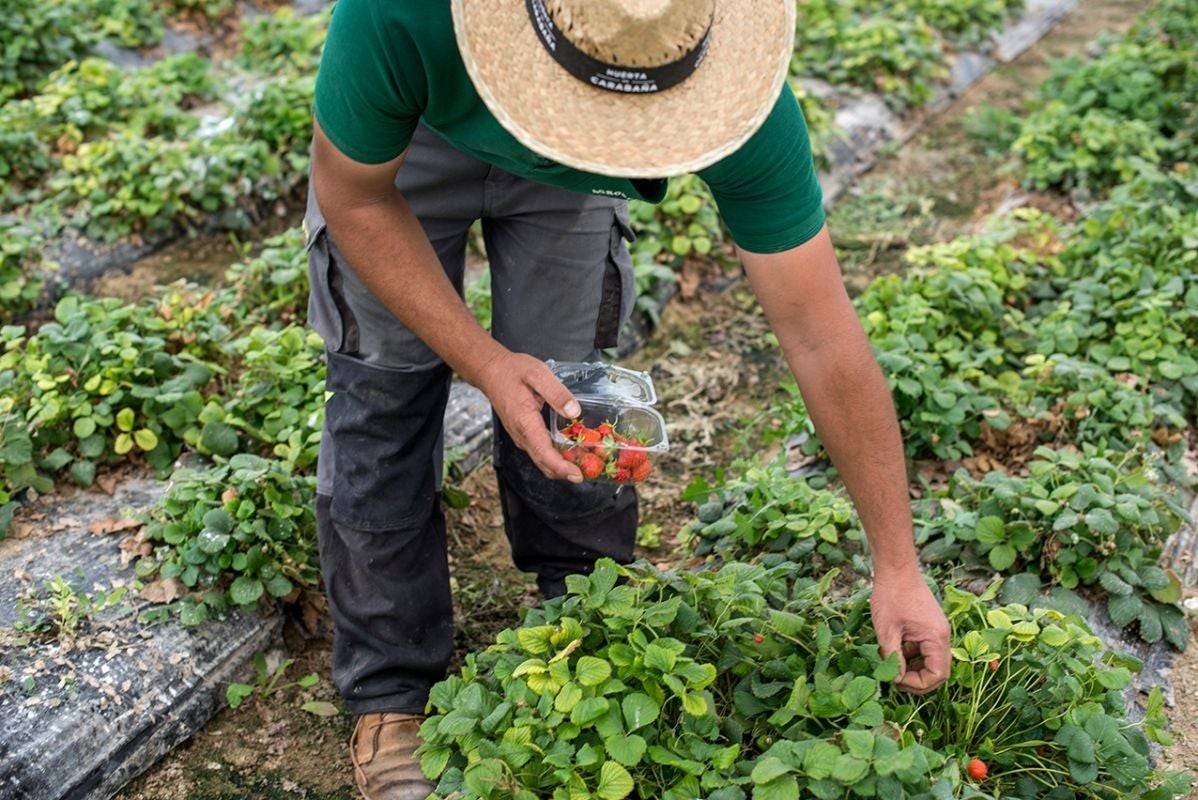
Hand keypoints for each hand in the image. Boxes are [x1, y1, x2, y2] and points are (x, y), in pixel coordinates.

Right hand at [476, 350, 583, 482]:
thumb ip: (557, 393)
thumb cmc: (513, 371)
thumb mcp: (538, 374)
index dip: (561, 467)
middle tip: (588, 472)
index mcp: (525, 422)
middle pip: (543, 463)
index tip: (577, 475)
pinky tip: (569, 451)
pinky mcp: (522, 434)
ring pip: (541, 460)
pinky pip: (539, 452)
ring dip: (560, 466)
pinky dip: (554, 457)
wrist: (491, 371)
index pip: (543, 453)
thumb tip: (574, 411)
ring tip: (583, 464)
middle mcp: (521, 434)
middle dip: (565, 472)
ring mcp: (520, 436)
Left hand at [870, 567, 950, 693]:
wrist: (896, 569)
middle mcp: (942, 636)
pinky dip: (911, 654)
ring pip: (930, 660)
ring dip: (912, 666)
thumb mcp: (887, 631)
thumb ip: (893, 659)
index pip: (937, 675)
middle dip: (916, 679)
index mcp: (936, 638)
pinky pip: (924, 648)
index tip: (896, 680)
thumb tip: (895, 680)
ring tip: (890, 663)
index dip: (918, 684)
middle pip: (937, 670)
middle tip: (894, 679)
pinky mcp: (929, 626)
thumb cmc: (891, 596)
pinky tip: (893, 649)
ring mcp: (936, 631)